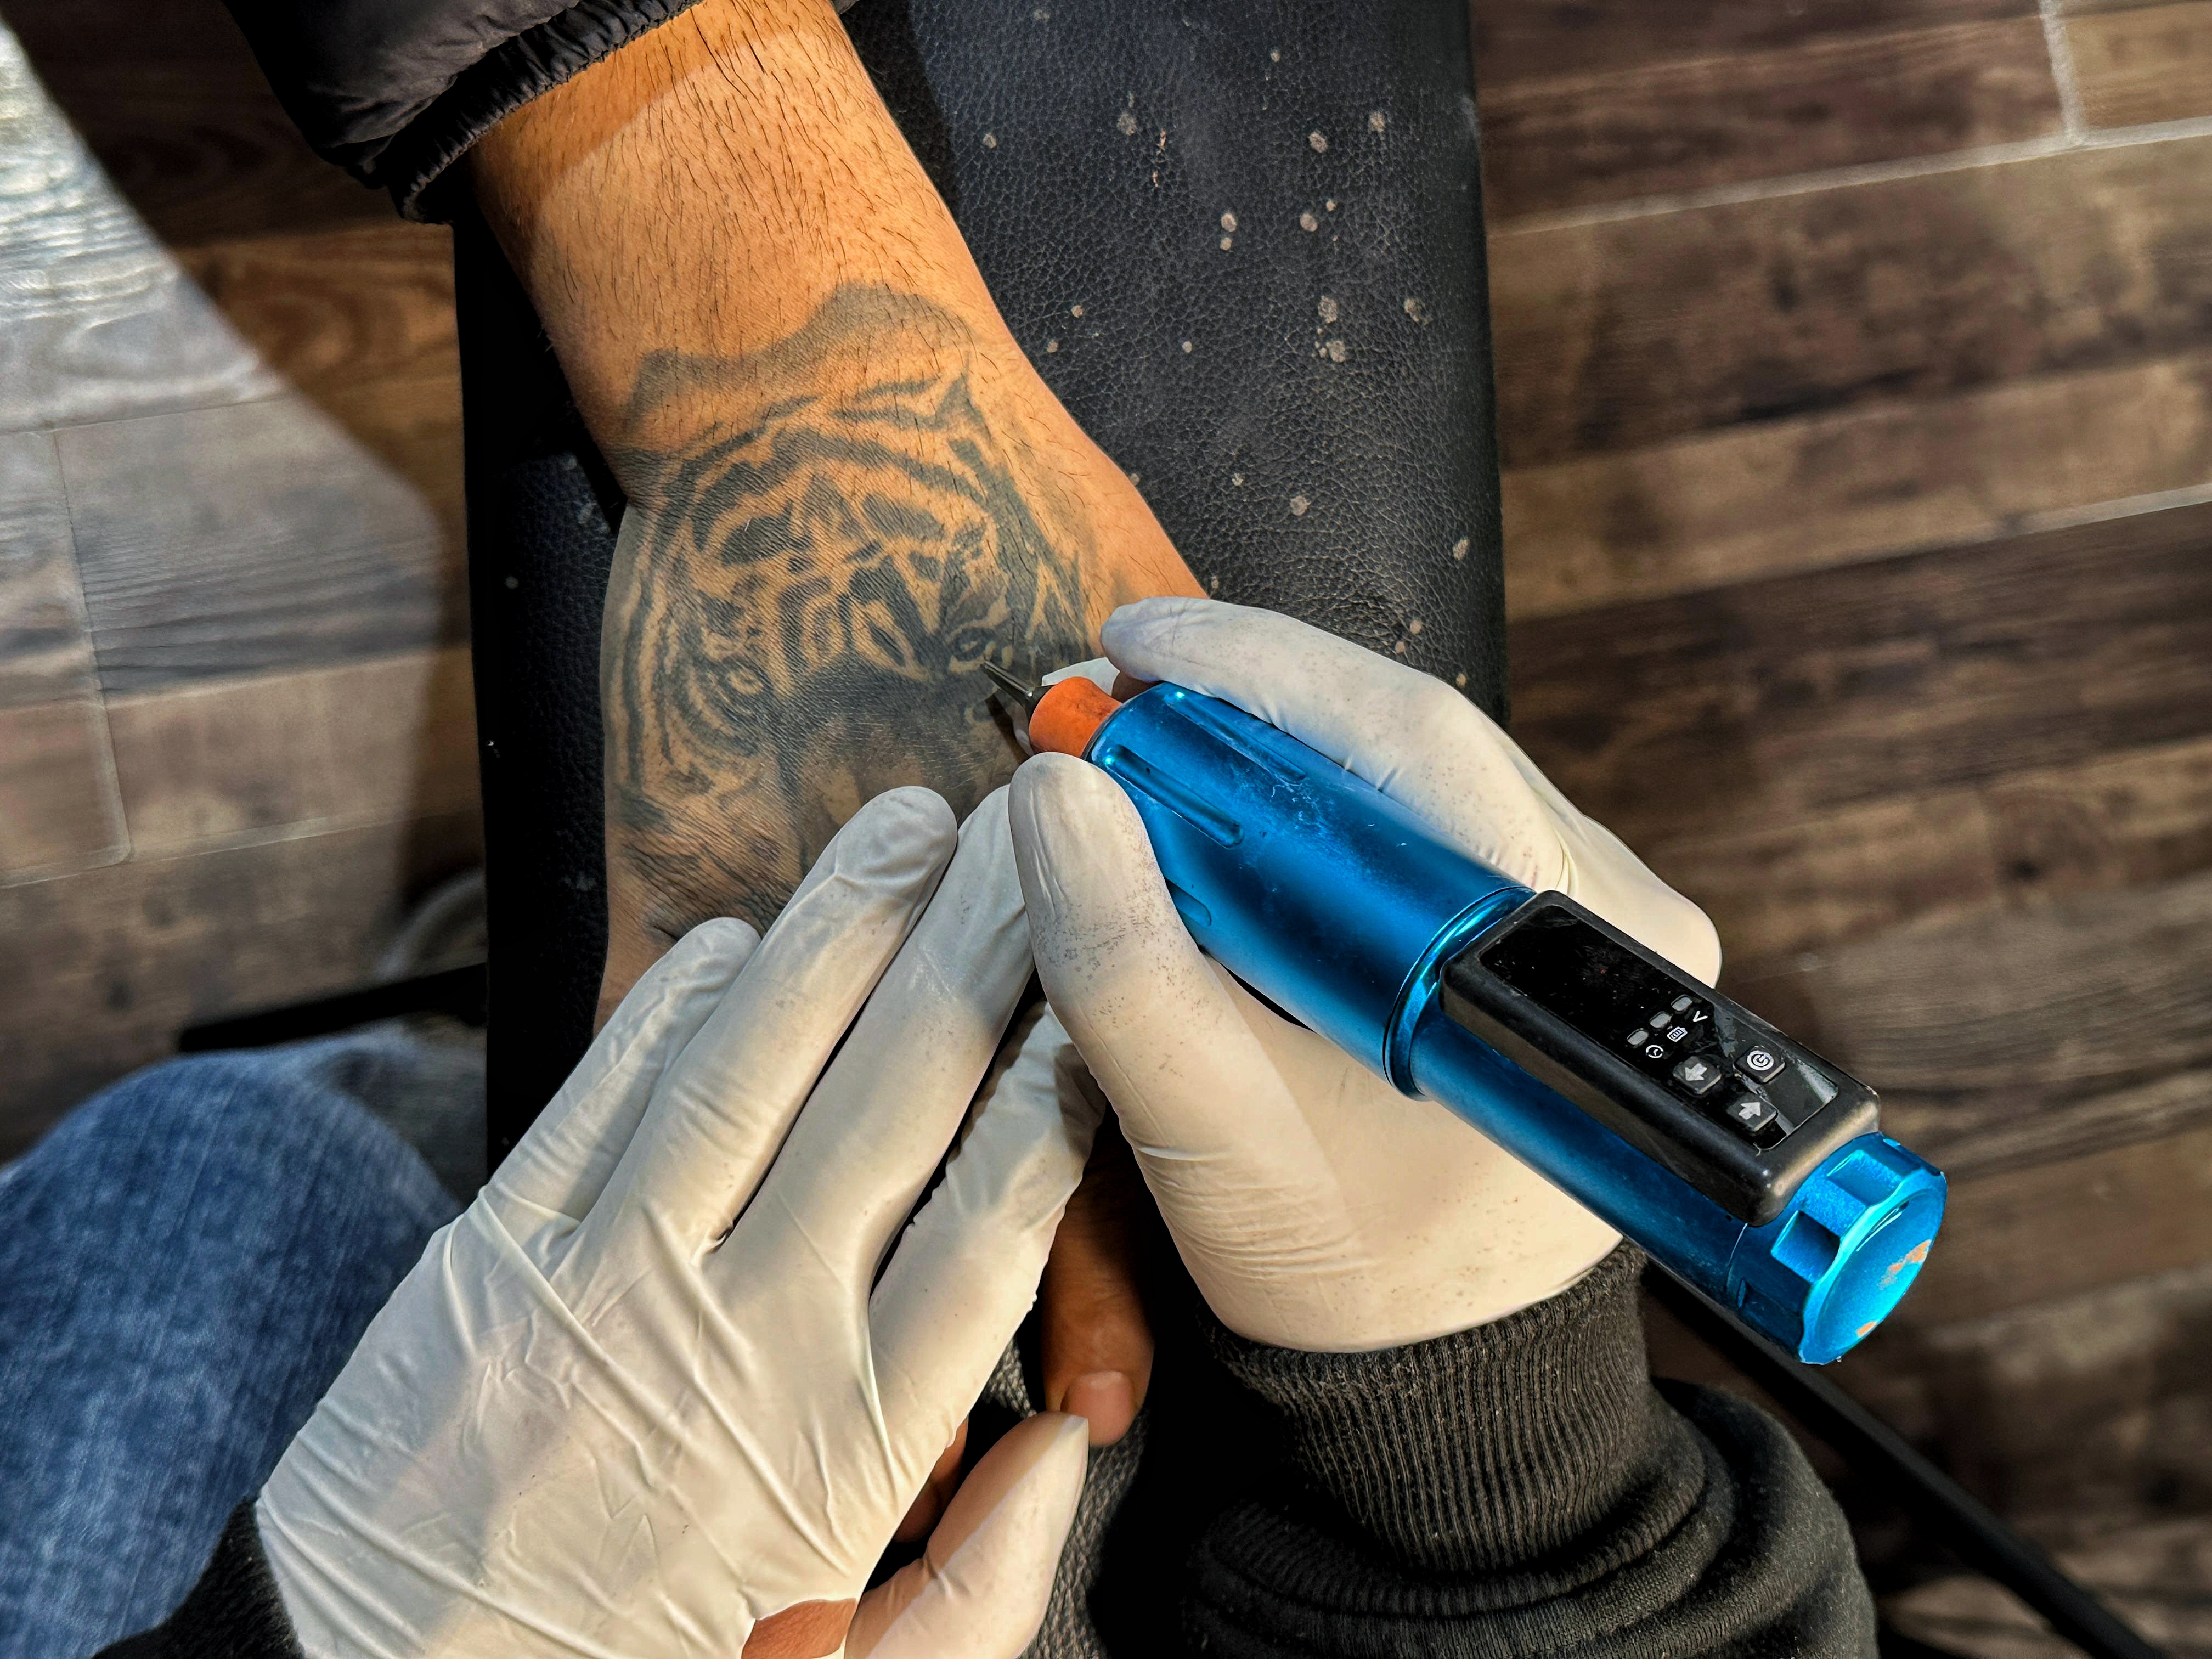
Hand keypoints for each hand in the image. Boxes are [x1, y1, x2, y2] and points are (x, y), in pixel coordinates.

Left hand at [258, 788, 1098, 1657]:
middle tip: (1036, 833)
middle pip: (893, 1104)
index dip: (1059, 1082)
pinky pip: (600, 1097)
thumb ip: (975, 1589)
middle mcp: (743, 1336)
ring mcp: (609, 1281)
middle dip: (979, 950)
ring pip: (752, 1069)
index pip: (993, 1220)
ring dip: (839, 932)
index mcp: (846, 1443)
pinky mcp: (492, 1255)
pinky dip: (672, 1004)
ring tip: (909, 828)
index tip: (1108, 980)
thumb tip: (1064, 1453)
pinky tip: (740, 933)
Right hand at [1008, 599, 1720, 1350]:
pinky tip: (1229, 815)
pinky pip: (1428, 828)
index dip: (1253, 673)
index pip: (1408, 746)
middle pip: (1417, 747)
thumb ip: (1128, 968)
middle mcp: (1619, 920)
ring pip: (1418, 778)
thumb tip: (1057, 791)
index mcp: (1560, 966)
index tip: (1128, 642)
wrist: (1449, 1379)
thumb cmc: (1348, 1272)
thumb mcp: (1213, 1136)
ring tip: (1151, 747)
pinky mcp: (1560, 943)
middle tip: (1113, 690)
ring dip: (1275, 755)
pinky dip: (1318, 812)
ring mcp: (1599, 927)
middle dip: (1248, 704)